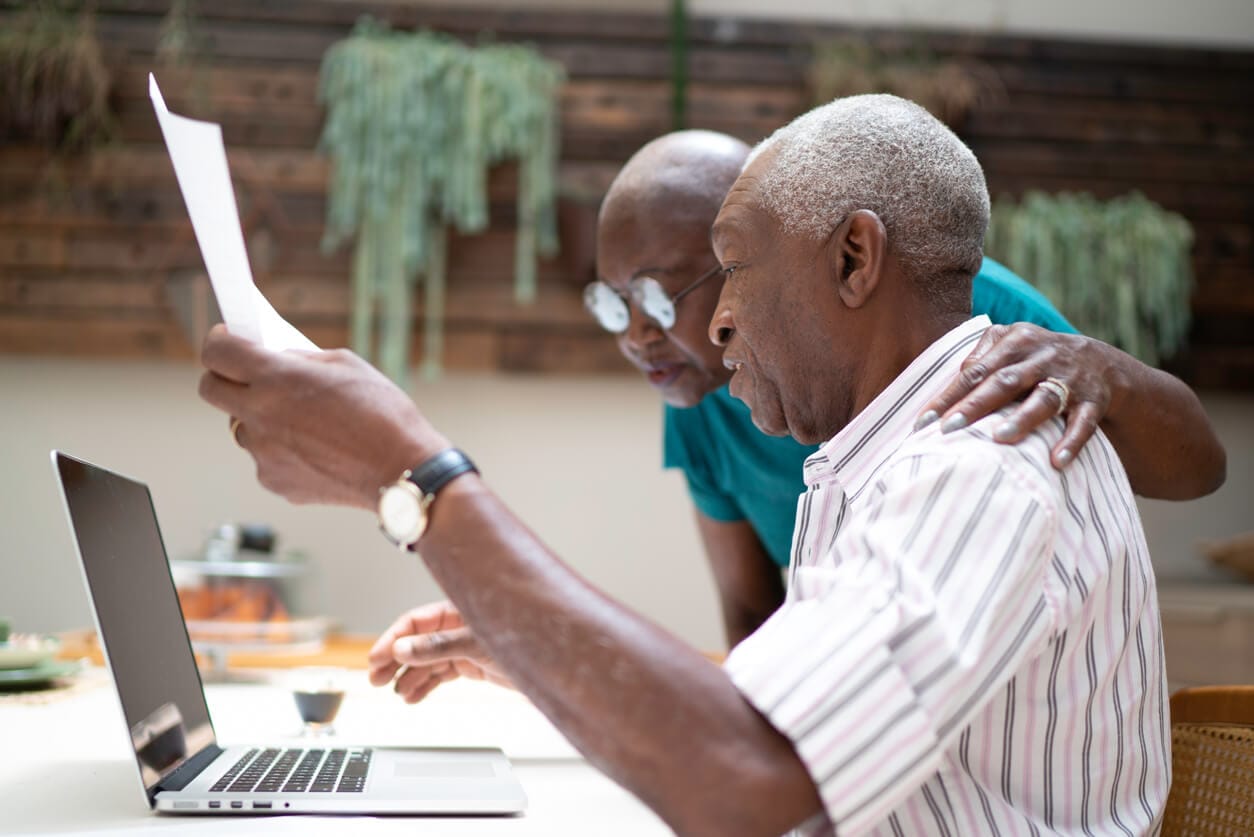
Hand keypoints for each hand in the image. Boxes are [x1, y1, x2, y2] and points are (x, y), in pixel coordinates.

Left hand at [198, 325, 448, 508]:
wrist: (402, 470)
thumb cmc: (383, 414)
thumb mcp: (346, 365)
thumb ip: (301, 359)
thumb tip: (275, 359)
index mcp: (276, 378)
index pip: (217, 352)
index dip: (219, 341)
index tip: (228, 340)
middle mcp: (260, 415)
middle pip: (210, 390)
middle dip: (224, 377)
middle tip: (248, 376)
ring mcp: (263, 452)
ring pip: (241, 427)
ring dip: (260, 418)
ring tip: (303, 422)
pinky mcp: (274, 481)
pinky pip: (265, 457)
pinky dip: (282, 451)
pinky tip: (317, 450)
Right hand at [367, 601, 512, 703]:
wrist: (555, 662)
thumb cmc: (524, 639)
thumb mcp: (475, 643)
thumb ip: (438, 647)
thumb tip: (403, 649)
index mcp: (458, 610)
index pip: (415, 622)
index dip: (393, 639)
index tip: (376, 658)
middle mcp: (459, 626)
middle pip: (416, 641)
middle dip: (395, 659)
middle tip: (375, 679)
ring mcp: (465, 645)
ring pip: (427, 660)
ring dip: (409, 676)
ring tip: (397, 692)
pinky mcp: (472, 664)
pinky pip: (441, 674)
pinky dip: (426, 685)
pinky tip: (413, 696)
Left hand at [916, 323, 1119, 468]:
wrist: (1099, 362)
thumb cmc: (1035, 358)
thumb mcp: (1010, 344)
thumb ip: (980, 360)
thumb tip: (950, 387)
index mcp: (1016, 341)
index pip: (975, 371)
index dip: (948, 396)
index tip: (923, 422)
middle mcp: (1042, 356)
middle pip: (1004, 382)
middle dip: (975, 406)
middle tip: (948, 429)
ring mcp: (1070, 378)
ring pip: (1045, 398)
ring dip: (1023, 419)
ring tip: (1000, 438)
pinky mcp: (1093, 401)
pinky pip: (1083, 423)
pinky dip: (1071, 441)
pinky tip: (1056, 461)